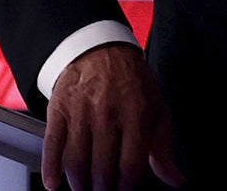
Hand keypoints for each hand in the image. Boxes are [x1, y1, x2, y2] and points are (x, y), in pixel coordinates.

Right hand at [42, 42, 181, 190]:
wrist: (101, 48)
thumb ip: (164, 148)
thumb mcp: (157, 108)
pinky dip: (51, 168)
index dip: (127, 188)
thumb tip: (175, 180)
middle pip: (102, 169)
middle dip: (103, 189)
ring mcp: (81, 112)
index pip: (131, 165)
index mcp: (137, 113)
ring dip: (80, 184)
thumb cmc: (132, 81)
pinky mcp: (59, 110)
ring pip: (77, 162)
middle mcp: (108, 113)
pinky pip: (52, 144)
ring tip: (85, 188)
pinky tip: (54, 183)